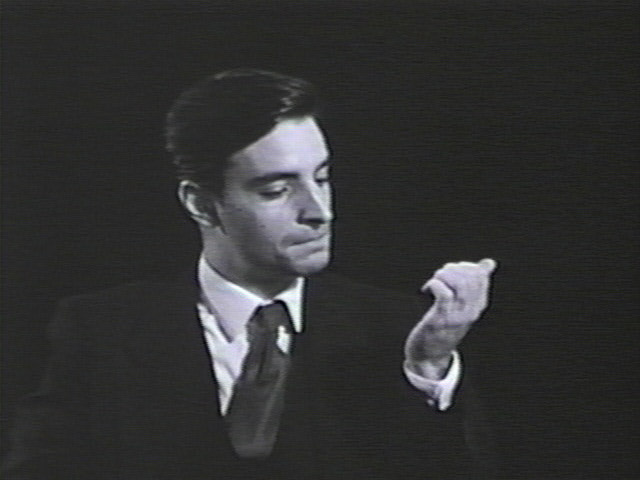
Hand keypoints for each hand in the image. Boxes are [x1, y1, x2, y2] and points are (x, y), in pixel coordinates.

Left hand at [404, 258, 496, 378]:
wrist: (429, 356)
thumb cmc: (444, 325)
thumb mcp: (461, 305)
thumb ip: (473, 284)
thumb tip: (489, 263)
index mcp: (478, 305)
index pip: (481, 275)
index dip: (464, 266)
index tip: (451, 271)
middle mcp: (471, 311)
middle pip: (471, 277)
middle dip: (453, 268)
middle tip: (440, 276)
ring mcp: (457, 316)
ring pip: (460, 284)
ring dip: (444, 275)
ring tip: (434, 281)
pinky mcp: (440, 320)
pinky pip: (444, 294)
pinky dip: (435, 285)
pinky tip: (426, 289)